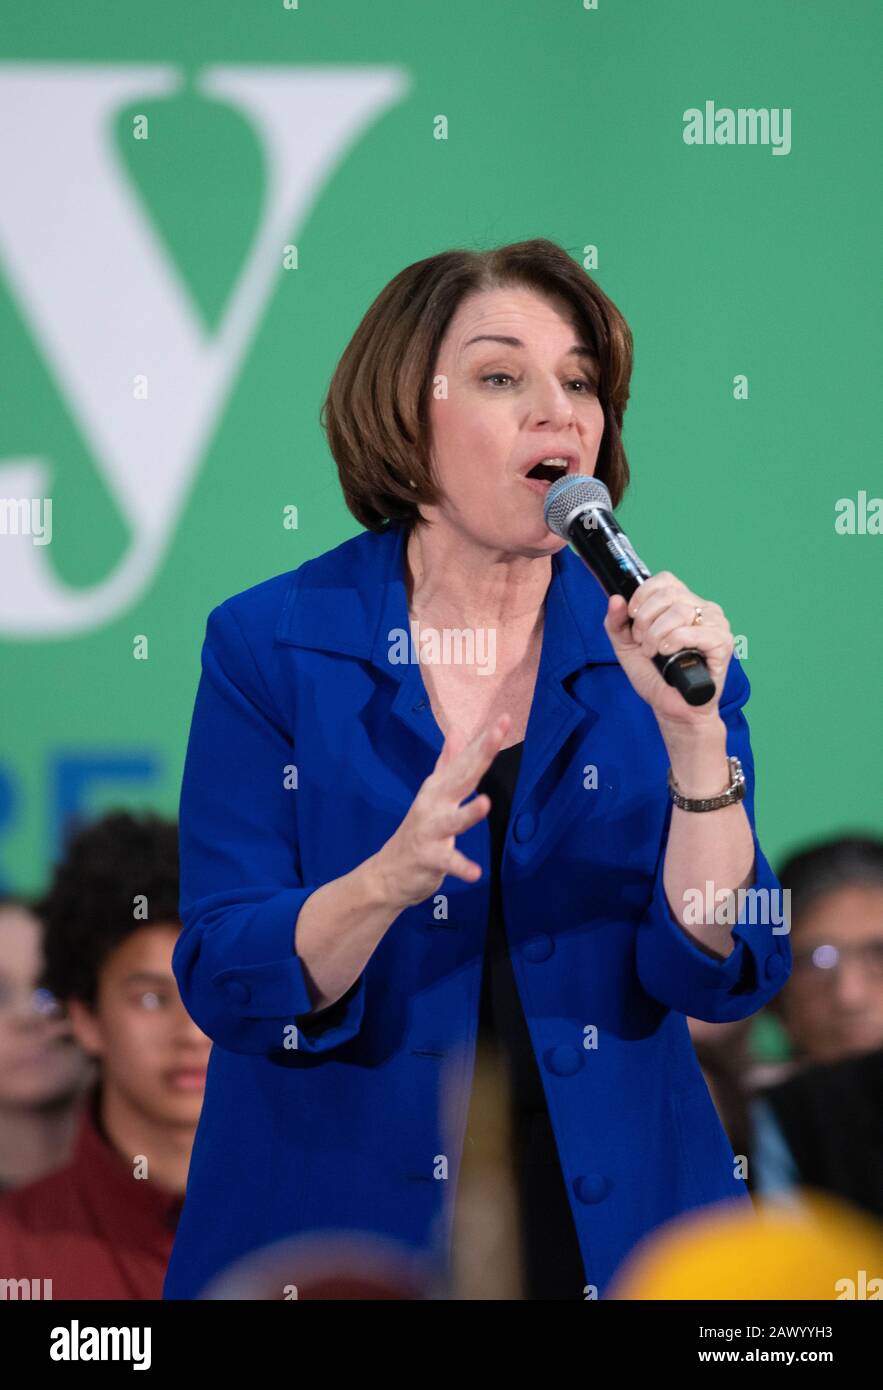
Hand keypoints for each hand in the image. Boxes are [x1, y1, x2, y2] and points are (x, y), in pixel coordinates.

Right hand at [375, 713, 511, 910]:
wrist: (388, 872)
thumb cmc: (418, 830)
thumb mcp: (433, 792)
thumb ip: (448, 762)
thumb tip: (457, 730)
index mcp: (439, 787)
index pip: (466, 760)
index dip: (484, 740)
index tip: (503, 718)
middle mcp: (434, 803)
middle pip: (462, 777)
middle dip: (481, 755)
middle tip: (499, 733)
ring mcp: (430, 830)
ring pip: (453, 821)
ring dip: (468, 814)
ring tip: (486, 803)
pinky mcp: (429, 858)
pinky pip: (447, 863)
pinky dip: (460, 867)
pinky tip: (475, 873)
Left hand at [602, 572, 733, 728]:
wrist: (672, 707)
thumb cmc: (655, 676)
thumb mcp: (627, 646)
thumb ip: (616, 622)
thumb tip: (616, 599)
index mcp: (683, 604)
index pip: (665, 580)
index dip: (643, 595)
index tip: (633, 617)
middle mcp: (703, 609)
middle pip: (669, 594)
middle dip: (646, 619)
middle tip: (643, 642)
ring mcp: (716, 624)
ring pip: (680, 611)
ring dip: (657, 634)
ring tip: (654, 652)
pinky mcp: (722, 643)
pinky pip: (695, 632)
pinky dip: (674, 641)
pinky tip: (668, 653)